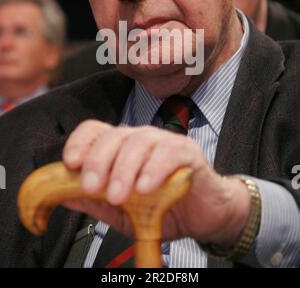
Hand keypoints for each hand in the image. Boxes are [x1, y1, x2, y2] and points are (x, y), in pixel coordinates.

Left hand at [63, 119, 249, 245]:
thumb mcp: (122, 212)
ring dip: (124, 169)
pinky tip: (146, 188)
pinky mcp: (188, 152)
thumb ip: (95, 202)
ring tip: (119, 195)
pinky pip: (168, 153)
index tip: (71, 163)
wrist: (203, 216)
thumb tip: (63, 195)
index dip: (80, 142)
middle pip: (114, 135)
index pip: (95, 130)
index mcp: (122, 148)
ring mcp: (165, 142)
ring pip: (139, 142)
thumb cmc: (164, 207)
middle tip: (93, 186)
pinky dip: (154, 170)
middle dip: (98, 160)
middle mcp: (141, 139)